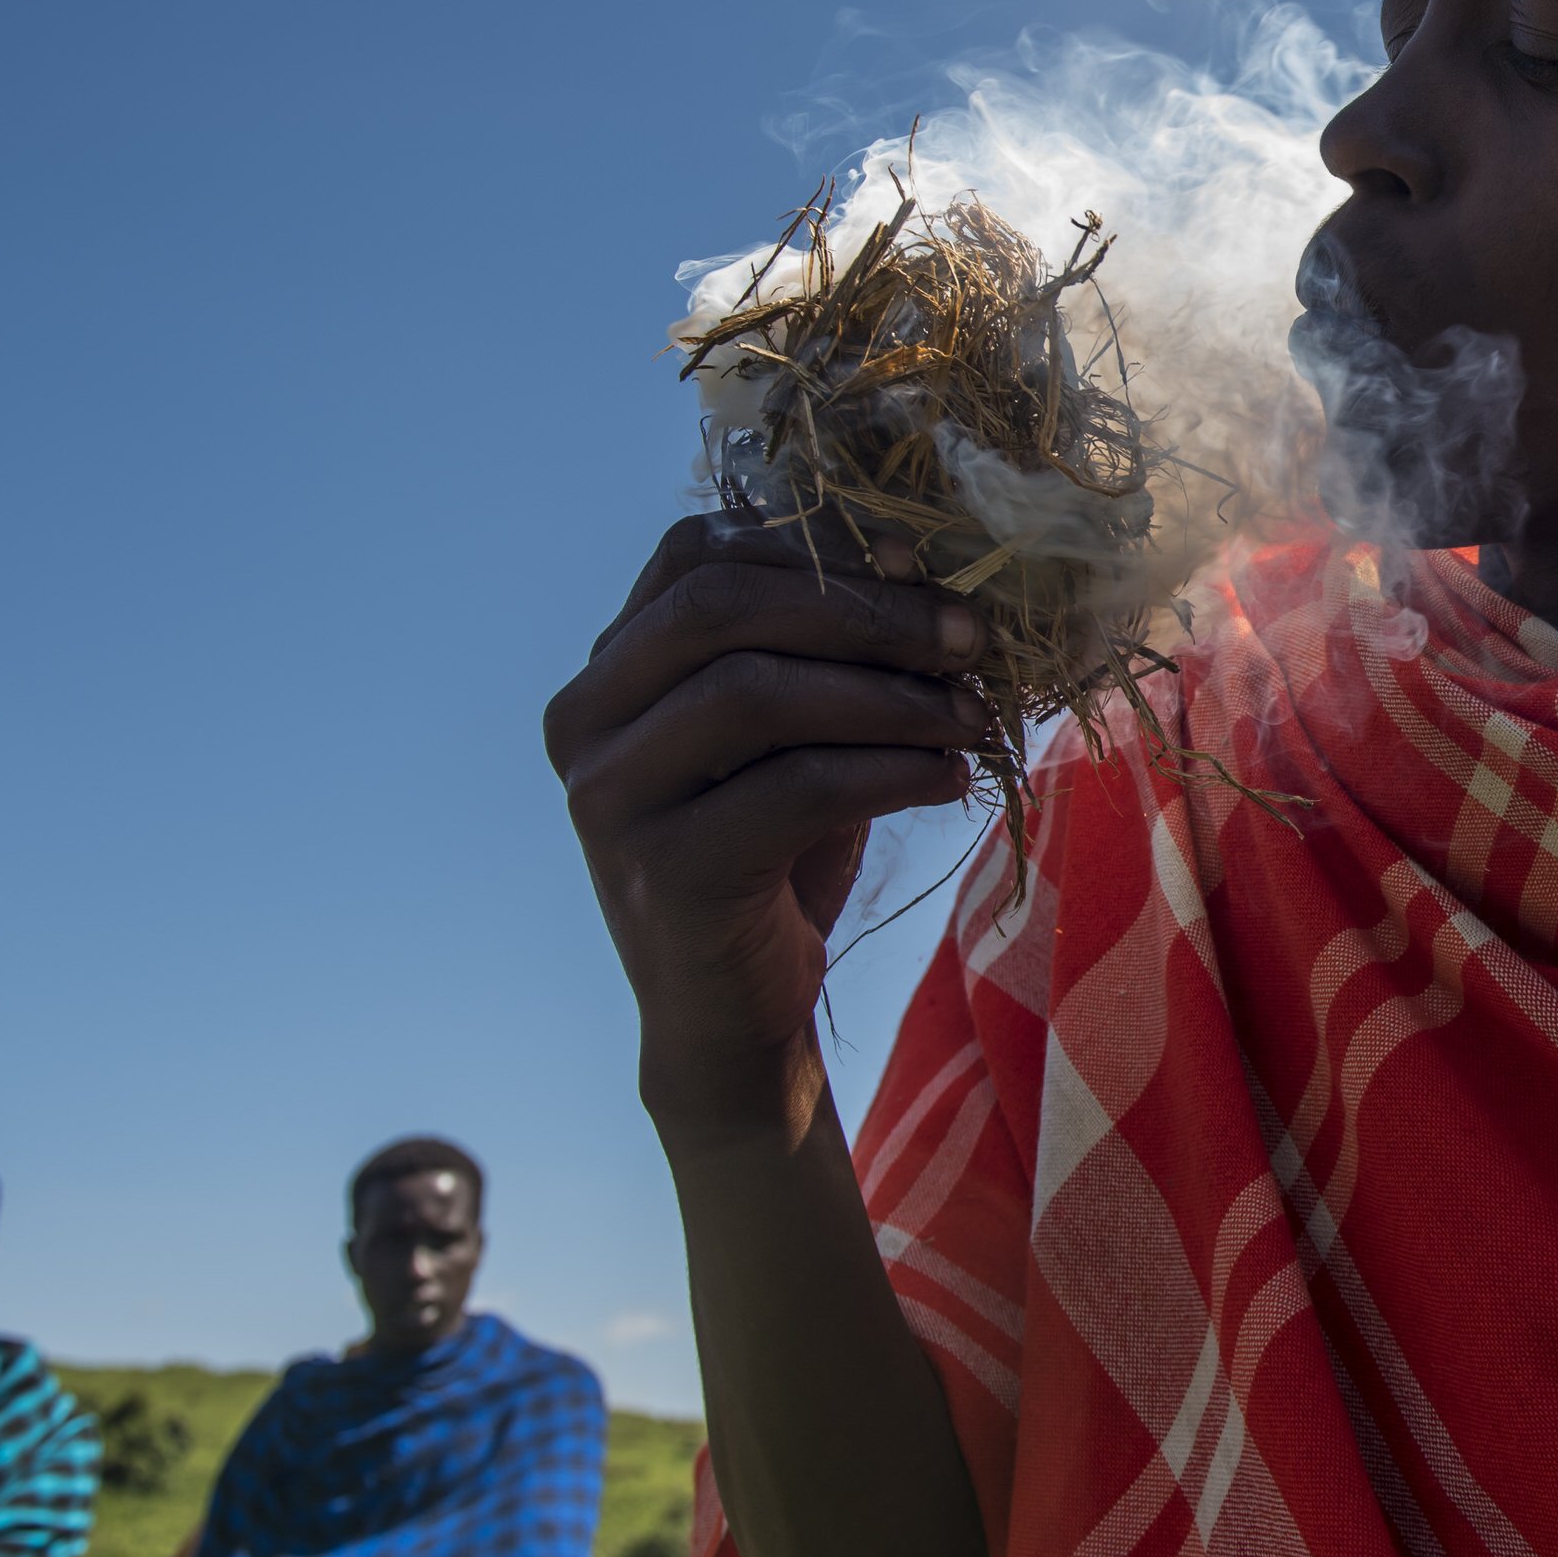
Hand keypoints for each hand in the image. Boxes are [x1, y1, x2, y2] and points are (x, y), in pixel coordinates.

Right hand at [546, 514, 991, 1148]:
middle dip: (862, 611)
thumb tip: (909, 554)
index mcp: (609, 668)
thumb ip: (826, 648)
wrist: (731, 1012)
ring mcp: (611, 797)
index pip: (694, 555)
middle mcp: (586, 721)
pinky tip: (948, 779)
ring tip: (971, 716)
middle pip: (720, 609)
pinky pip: (792, 789)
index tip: (916, 563)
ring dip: (890, 696)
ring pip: (754, 694)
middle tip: (967, 637)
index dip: (810, 544)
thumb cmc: (773, 853)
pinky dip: (888, 772)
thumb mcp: (796, 732)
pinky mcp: (665, 869)